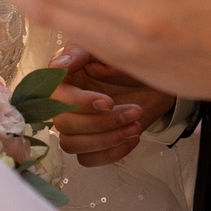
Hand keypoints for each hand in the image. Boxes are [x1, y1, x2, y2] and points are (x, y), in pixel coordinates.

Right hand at [47, 48, 177, 167]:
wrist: (154, 84)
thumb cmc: (129, 65)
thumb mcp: (106, 51)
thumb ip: (80, 53)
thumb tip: (59, 64)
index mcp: (64, 79)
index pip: (55, 97)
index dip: (79, 103)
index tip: (108, 102)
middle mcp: (64, 104)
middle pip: (64, 125)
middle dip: (102, 122)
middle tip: (134, 111)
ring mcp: (77, 127)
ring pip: (72, 145)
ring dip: (106, 139)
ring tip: (135, 126)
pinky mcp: (91, 144)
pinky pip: (87, 159)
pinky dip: (110, 154)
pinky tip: (132, 138)